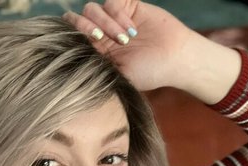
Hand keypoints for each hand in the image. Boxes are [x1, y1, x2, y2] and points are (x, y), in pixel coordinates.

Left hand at [63, 0, 191, 90]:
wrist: (175, 58)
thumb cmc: (149, 73)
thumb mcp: (120, 76)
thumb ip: (98, 67)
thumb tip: (73, 63)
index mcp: (96, 52)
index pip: (72, 38)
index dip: (73, 38)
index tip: (89, 48)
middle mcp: (102, 33)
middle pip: (76, 19)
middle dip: (84, 27)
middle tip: (100, 40)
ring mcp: (113, 18)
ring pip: (92, 9)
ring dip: (106, 24)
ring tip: (124, 40)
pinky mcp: (127, 5)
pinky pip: (111, 1)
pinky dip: (117, 14)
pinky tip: (130, 30)